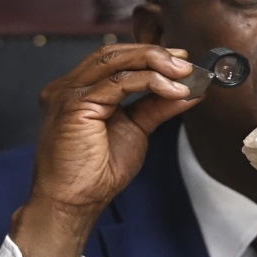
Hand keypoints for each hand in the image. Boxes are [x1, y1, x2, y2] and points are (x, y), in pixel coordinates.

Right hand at [11, 44, 199, 256]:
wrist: (74, 202)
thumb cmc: (96, 173)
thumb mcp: (136, 130)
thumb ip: (157, 107)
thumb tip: (189, 91)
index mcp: (79, 90)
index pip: (114, 59)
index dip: (148, 54)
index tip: (181, 59)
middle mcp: (68, 86)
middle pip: (114, 53)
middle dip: (154, 54)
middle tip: (187, 62)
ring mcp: (68, 93)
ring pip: (116, 62)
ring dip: (155, 64)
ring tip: (184, 74)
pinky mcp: (75, 105)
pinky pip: (118, 84)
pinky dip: (150, 82)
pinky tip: (172, 90)